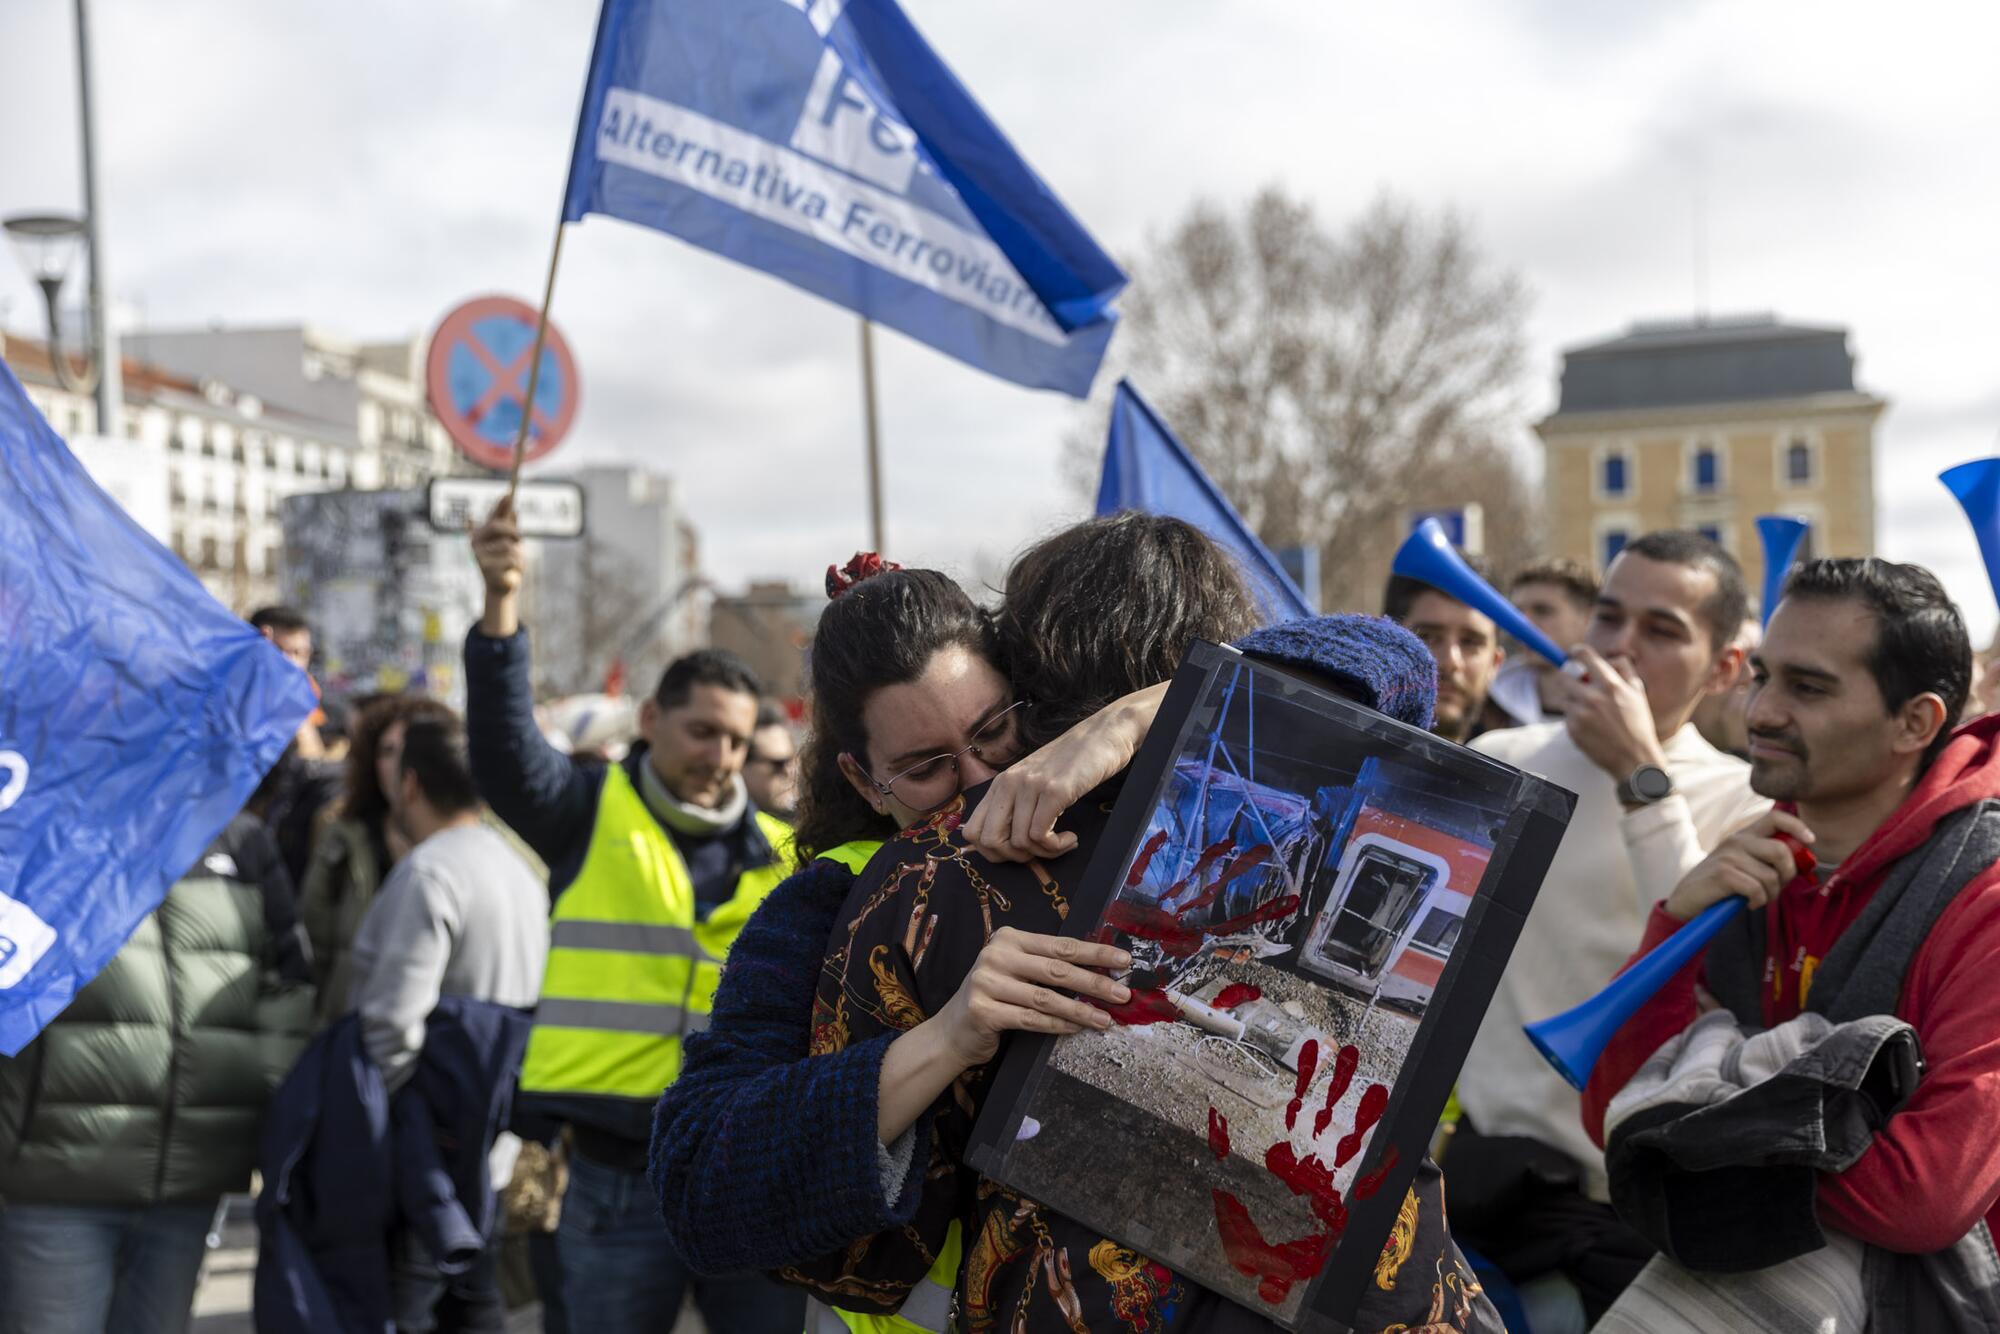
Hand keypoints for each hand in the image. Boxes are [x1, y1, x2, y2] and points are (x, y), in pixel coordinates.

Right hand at [471, 497, 524, 635]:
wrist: (501, 586)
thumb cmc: (505, 562)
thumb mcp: (510, 543)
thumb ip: (510, 527)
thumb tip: (514, 510)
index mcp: (481, 533)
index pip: (492, 515)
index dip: (499, 505)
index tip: (508, 493)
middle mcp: (476, 542)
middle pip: (498, 526)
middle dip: (512, 531)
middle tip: (519, 538)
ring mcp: (479, 555)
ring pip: (508, 546)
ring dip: (517, 554)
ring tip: (512, 562)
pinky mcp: (486, 568)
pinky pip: (512, 560)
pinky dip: (517, 565)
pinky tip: (511, 570)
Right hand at [933, 927, 1131, 1068]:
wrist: (953, 1030)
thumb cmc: (995, 998)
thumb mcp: (1018, 972)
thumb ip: (1048, 967)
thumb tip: (1100, 972)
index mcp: (1010, 938)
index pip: (1061, 945)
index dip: (1095, 952)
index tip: (1123, 960)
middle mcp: (996, 954)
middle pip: (1056, 970)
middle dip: (1094, 982)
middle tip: (1122, 994)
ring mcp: (986, 982)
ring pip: (1045, 998)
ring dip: (1080, 1010)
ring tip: (1105, 1019)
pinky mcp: (983, 1011)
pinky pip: (1030, 1019)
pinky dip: (1057, 1025)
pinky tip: (1076, 1029)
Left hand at [963, 684, 1162, 861]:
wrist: (1104, 733)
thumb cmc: (1072, 762)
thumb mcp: (1035, 781)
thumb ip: (1016, 804)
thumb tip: (1006, 844)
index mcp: (1001, 784)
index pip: (972, 831)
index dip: (994, 852)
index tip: (1021, 850)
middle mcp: (1009, 783)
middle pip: (989, 841)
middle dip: (1015, 858)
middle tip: (1040, 851)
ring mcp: (1031, 785)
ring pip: (1019, 842)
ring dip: (1044, 853)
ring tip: (1063, 842)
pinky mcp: (1054, 790)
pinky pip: (1040, 835)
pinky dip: (1056, 847)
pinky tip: (1071, 838)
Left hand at [1556, 646, 1667, 787]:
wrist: (1634, 759)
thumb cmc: (1638, 724)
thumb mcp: (1638, 693)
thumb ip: (1624, 670)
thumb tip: (1608, 658)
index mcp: (1610, 684)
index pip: (1584, 656)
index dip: (1577, 652)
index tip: (1574, 653)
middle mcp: (1592, 697)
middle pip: (1565, 677)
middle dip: (1571, 679)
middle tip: (1581, 686)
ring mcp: (1580, 714)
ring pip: (1565, 698)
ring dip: (1574, 701)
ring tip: (1593, 713)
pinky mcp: (1572, 729)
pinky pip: (1568, 716)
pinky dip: (1576, 718)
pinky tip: (1592, 728)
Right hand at [1664, 809, 1816, 921]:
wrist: (1686, 899)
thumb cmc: (1722, 885)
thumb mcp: (1745, 865)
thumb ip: (1768, 860)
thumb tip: (1802, 862)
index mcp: (1744, 835)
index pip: (1775, 817)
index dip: (1797, 826)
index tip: (1810, 841)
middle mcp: (1737, 840)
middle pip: (1781, 850)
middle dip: (1788, 874)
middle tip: (1778, 887)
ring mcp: (1728, 855)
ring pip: (1771, 876)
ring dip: (1771, 894)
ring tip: (1758, 899)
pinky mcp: (1722, 873)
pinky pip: (1757, 889)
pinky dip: (1758, 901)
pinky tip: (1748, 903)